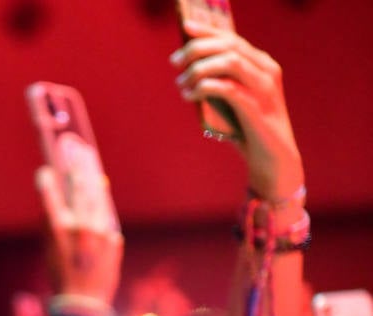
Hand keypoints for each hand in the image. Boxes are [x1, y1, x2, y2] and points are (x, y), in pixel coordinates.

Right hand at [35, 165, 122, 309]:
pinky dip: (99, 203)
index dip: (48, 180)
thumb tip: (55, 199)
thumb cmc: (60, 276)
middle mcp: (81, 229)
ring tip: (87, 158)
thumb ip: (51, 223)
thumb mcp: (49, 249)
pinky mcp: (114, 240)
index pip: (52, 197)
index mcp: (60, 232)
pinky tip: (98, 187)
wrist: (84, 302)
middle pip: (80, 189)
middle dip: (76, 165)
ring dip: (91, 176)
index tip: (46, 168)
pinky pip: (105, 216)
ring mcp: (100, 234)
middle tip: (74, 146)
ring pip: (96, 198)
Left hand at [171, 26, 303, 203]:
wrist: (271, 159)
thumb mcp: (231, 99)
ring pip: (229, 62)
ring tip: (181, 84)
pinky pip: (228, 88)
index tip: (185, 27)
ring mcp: (264, 88)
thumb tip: (187, 67)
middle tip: (174, 62)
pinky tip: (189, 95)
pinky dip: (204, 87)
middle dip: (197, 49)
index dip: (209, 30)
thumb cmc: (247, 128)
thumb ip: (218, 81)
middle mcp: (266, 71)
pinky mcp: (257, 108)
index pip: (233, 38)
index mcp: (261, 64)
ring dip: (199, 69)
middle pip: (229, 46)